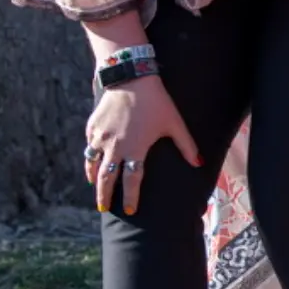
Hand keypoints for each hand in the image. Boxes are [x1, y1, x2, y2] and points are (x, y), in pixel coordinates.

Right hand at [84, 75, 200, 214]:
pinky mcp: (93, 126)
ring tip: (96, 187)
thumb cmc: (157, 102)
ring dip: (94, 178)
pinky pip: (89, 146)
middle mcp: (115, 146)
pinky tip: (93, 161)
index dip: (130, 197)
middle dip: (104, 196)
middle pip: (106, 178)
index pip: (131, 181)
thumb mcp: (174, 123)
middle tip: (103, 208)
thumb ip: (186, 145)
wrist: (131, 78)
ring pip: (93, 163)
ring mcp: (101, 137)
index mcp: (135, 148)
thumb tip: (199, 163)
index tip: (129, 211)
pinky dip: (90, 156)